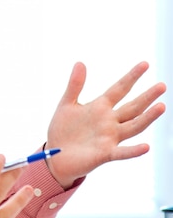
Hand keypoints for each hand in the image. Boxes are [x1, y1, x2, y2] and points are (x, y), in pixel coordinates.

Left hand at [45, 61, 165, 188]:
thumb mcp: (67, 104)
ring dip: (147, 118)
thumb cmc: (62, 129)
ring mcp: (109, 138)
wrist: (54, 155)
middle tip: (162, 85)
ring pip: (133, 126)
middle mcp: (109, 122)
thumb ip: (75, 85)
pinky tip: (146, 147)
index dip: (131, 77)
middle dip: (147, 97)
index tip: (145, 64)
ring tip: (161, 106)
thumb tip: (80, 62)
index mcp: (100, 107)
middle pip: (132, 107)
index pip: (119, 89)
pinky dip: (133, 150)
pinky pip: (122, 152)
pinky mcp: (105, 154)